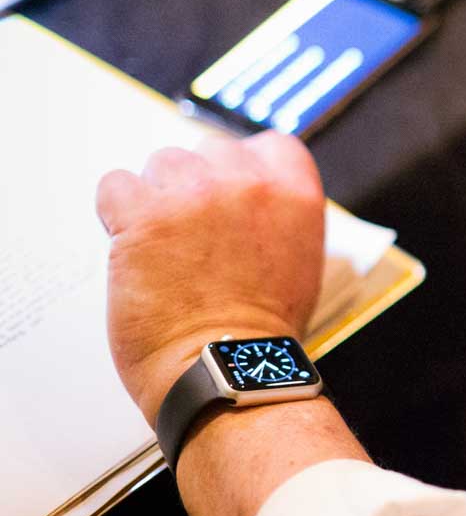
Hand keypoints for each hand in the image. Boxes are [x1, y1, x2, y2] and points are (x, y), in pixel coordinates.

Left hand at [96, 131, 325, 426]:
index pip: (268, 145)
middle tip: (192, 232)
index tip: (230, 191)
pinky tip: (133, 245)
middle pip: (209, 151)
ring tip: (163, 244)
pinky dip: (117, 213)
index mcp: (294, 193)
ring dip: (157, 197)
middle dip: (198, 185)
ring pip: (162, 164)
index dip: (243, 167)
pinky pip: (116, 185)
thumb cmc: (261, 332)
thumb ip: (277, 217)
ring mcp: (196, 195)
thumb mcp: (300, 261)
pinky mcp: (145, 216)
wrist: (227, 371)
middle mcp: (248, 184)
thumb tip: (246, 204)